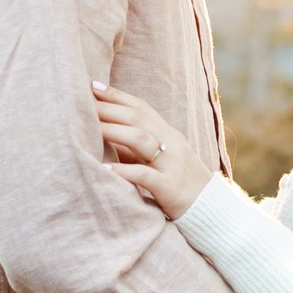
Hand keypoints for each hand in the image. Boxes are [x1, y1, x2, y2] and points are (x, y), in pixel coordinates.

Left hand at [93, 82, 213, 220]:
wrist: (211, 208)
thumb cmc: (178, 182)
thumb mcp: (160, 158)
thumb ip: (137, 146)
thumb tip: (105, 131)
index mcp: (168, 134)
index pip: (141, 108)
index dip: (117, 95)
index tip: (93, 85)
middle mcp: (171, 143)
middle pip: (138, 118)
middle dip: (109, 108)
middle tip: (82, 102)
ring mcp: (171, 164)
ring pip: (142, 140)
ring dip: (114, 132)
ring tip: (90, 128)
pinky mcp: (170, 187)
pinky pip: (145, 176)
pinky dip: (125, 170)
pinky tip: (106, 168)